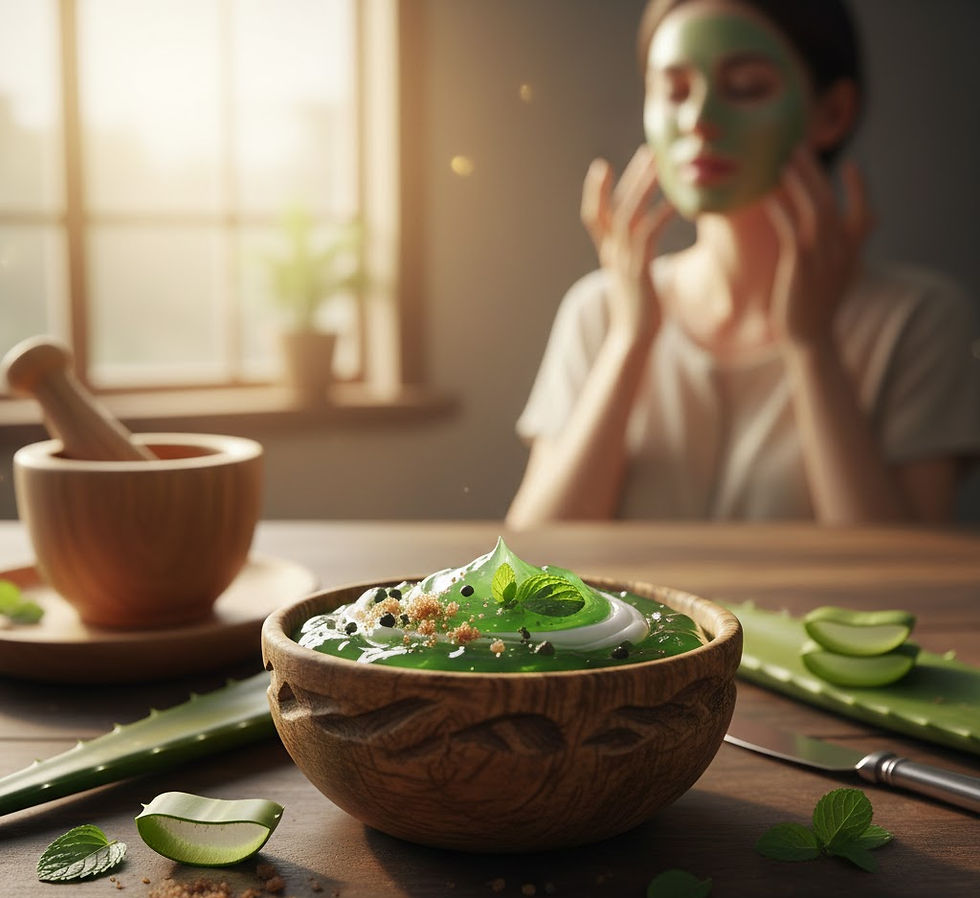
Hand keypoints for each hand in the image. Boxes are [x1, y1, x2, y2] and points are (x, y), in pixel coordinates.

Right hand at [580, 144, 673, 344]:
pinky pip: (647, 233)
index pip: (594, 217)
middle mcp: (612, 254)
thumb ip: (637, 263)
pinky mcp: (638, 269)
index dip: (596, 192)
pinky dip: (660, 215)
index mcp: (609, 255)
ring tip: (661, 164)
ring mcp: (623, 261)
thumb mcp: (636, 283)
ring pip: (628, 214)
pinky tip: (677, 204)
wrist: (633, 341)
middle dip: (630, 177)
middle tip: (649, 150)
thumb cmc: (640, 315)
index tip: (601, 167)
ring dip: (644, 186)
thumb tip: (648, 255)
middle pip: (614, 206)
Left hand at [765, 148, 873, 349]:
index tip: (853, 165)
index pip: (865, 214)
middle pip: (831, 201)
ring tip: (783, 161)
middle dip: (815, 172)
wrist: (809, 340)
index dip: (860, 189)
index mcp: (851, 253)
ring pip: (814, 210)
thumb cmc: (813, 308)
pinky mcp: (800, 267)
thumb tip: (821, 238)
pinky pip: (792, 230)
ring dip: (799, 183)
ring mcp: (822, 258)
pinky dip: (782, 210)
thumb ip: (834, 254)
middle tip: (799, 147)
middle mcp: (841, 251)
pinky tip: (768, 197)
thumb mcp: (831, 278)